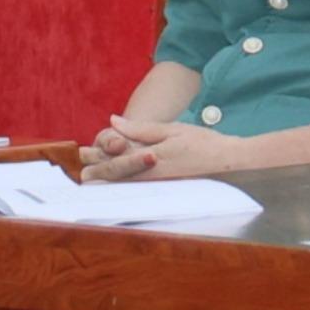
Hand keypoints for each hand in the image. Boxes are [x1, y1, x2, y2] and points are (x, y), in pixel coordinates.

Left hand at [88, 114, 250, 182]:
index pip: (111, 160)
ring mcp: (152, 184)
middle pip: (110, 175)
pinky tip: (118, 175)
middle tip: (83, 160)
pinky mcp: (159, 188)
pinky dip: (120, 179)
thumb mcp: (172, 129)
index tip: (82, 151)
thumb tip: (113, 122)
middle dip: (95, 168)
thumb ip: (141, 128)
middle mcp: (146, 175)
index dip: (95, 156)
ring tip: (94, 170)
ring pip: (117, 183)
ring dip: (104, 175)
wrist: (228, 162)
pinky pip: (131, 186)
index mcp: (147, 158)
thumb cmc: (203, 143)